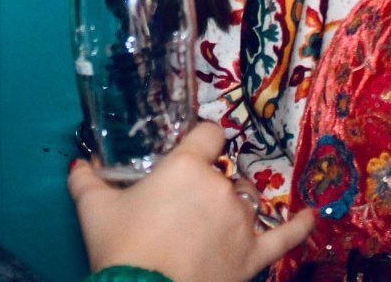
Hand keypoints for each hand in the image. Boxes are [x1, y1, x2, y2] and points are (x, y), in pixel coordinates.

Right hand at [69, 122, 314, 281]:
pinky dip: (300, 225)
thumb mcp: (94, 209)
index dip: (201, 141)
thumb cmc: (120, 247)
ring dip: (236, 204)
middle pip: (224, 172)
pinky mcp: (254, 255)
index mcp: (186, 166)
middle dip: (209, 184)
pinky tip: (312, 216)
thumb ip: (86, 181)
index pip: (207, 134)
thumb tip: (78, 165)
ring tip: (215, 222)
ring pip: (249, 199)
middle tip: (184, 206)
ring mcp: (242, 221)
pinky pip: (285, 236)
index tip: (193, 151)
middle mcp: (220, 187)